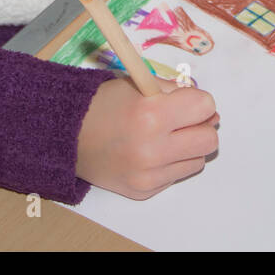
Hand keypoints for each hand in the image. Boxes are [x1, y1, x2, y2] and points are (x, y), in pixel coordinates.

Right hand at [76, 76, 220, 198]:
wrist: (66, 137)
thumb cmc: (102, 105)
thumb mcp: (138, 84)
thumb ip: (174, 92)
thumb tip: (208, 110)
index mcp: (152, 114)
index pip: (205, 107)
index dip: (198, 101)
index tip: (185, 102)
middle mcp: (153, 148)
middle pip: (209, 140)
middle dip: (200, 127)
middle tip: (183, 122)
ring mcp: (148, 174)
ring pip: (197, 161)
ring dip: (187, 147)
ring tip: (163, 137)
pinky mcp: (144, 191)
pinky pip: (175, 176)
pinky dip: (169, 164)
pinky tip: (149, 153)